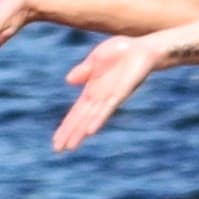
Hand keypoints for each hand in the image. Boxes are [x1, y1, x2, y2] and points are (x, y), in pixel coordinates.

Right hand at [51, 35, 161, 152]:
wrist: (142, 48)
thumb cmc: (120, 53)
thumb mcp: (96, 59)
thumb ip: (83, 71)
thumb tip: (68, 81)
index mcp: (92, 90)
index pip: (76, 112)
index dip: (66, 126)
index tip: (56, 140)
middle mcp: (100, 97)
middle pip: (81, 119)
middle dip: (70, 134)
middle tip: (58, 150)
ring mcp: (110, 97)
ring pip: (92, 119)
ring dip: (81, 132)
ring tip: (71, 146)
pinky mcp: (121, 93)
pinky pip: (107, 109)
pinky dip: (98, 120)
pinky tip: (90, 131)